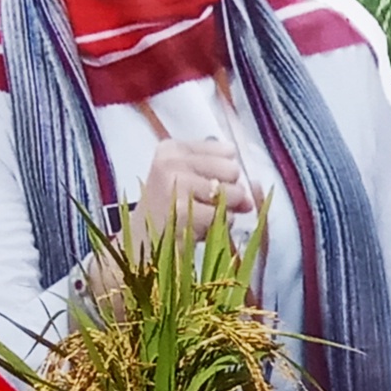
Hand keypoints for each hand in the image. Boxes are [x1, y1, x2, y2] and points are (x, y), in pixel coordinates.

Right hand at [132, 138, 247, 246]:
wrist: (141, 242)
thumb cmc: (171, 209)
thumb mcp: (194, 184)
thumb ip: (226, 182)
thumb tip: (250, 200)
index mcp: (173, 148)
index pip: (227, 150)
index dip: (225, 173)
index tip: (203, 184)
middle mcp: (171, 161)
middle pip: (232, 170)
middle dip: (228, 192)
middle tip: (203, 204)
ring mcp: (176, 184)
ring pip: (232, 194)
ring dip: (223, 211)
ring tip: (198, 216)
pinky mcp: (182, 210)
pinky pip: (225, 216)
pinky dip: (218, 226)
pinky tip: (196, 227)